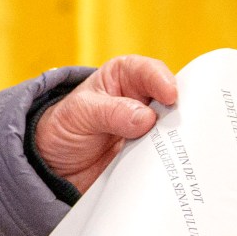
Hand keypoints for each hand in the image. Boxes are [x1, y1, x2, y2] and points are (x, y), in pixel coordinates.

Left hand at [33, 55, 178, 192]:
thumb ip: (110, 112)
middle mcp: (140, 99)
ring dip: (178, 138)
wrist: (54, 165)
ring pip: (173, 128)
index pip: (148, 70)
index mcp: (123, 76)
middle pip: (171, 99)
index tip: (169, 96)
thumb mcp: (80, 113)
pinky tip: (175, 164)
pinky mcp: (149, 153)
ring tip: (181, 148)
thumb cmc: (63, 127)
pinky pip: (167, 154)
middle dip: (179, 110)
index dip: (161, 80)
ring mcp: (147, 127)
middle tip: (183, 125)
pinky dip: (172, 158)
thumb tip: (145, 117)